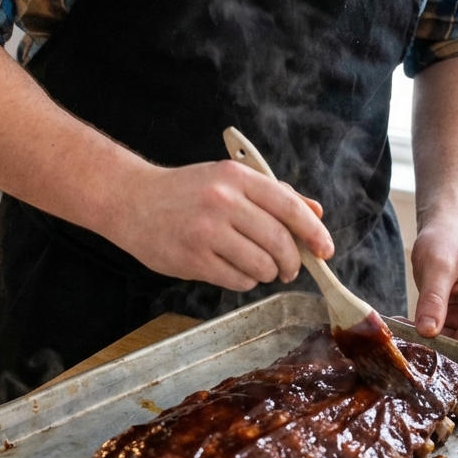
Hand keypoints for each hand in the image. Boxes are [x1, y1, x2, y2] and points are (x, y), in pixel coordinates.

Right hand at [108, 159, 332, 291]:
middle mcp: (223, 201)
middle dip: (292, 262)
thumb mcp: (229, 180)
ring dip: (267, 272)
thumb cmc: (185, 191)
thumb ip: (274, 195)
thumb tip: (316, 213)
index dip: (314, 232)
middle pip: (280, 242)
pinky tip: (231, 268)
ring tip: (256, 266)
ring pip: (262, 265)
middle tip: (290, 268)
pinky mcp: (193, 258)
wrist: (132, 200)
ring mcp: (207, 230)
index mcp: (237, 177)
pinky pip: (238, 280)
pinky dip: (244, 280)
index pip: (290, 206)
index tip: (325, 250)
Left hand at [411, 216, 457, 347]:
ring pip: (454, 341)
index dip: (455, 348)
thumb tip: (427, 332)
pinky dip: (425, 331)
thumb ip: (433, 298)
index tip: (427, 350)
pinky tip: (405, 324)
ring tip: (402, 330)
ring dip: (428, 339)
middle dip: (439, 345)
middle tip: (408, 341)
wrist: (446, 230)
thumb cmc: (447, 240)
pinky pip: (444, 333)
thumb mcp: (437, 266)